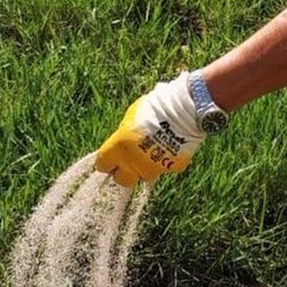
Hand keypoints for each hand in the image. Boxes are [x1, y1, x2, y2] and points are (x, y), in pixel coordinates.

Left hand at [95, 72, 205, 186]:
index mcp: (119, 147)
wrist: (184, 109)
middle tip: (131, 159)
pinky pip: (165, 168)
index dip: (107, 161)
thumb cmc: (155, 107)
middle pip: (122, 180)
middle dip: (125, 171)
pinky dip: (166, 160)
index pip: (102, 164)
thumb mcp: (132, 115)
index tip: (112, 156)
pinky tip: (171, 146)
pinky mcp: (171, 168)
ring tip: (155, 148)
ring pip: (145, 175)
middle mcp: (133, 162)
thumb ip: (125, 133)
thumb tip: (123, 139)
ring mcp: (153, 167)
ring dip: (146, 166)